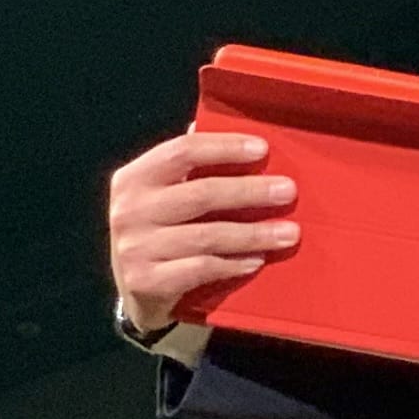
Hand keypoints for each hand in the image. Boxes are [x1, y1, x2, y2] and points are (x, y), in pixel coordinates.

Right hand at [108, 130, 298, 337]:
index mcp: (135, 178)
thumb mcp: (165, 192)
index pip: (183, 151)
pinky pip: (201, 269)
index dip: (225, 147)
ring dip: (254, 234)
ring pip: (207, 236)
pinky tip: (257, 260)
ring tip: (289, 233)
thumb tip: (240, 129)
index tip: (263, 149)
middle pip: (201, 194)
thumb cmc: (161, 228)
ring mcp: (134, 248)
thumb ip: (192, 164)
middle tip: (288, 192)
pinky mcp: (145, 281)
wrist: (133, 288)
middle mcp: (129, 211)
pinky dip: (234, 264)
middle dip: (251, 192)